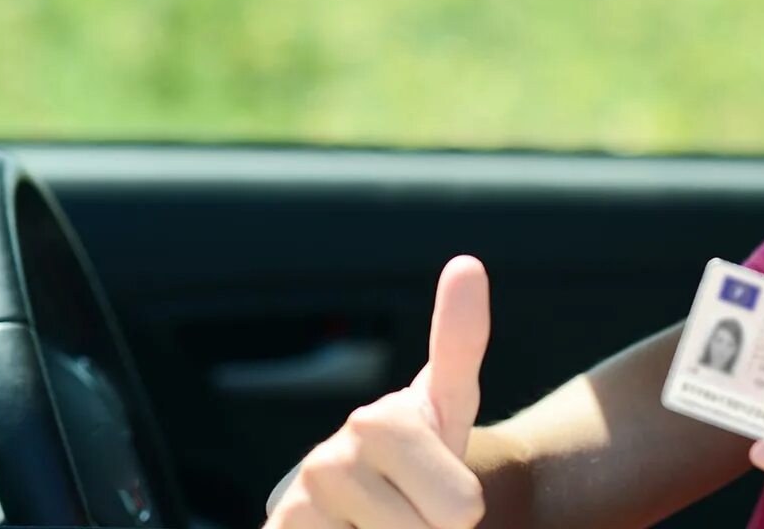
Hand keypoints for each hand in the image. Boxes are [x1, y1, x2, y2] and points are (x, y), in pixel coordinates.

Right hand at [265, 256, 491, 528]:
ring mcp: (297, 508)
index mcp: (381, 423)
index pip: (460, 507)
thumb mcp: (445, 405)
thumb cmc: (409, 457)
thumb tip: (466, 261)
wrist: (348, 509)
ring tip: (378, 527)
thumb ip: (459, 342)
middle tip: (412, 513)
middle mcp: (329, 462)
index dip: (462, 507)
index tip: (446, 465)